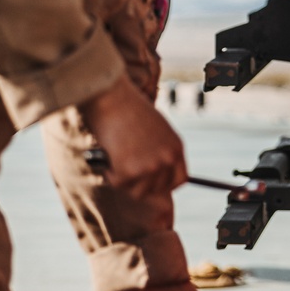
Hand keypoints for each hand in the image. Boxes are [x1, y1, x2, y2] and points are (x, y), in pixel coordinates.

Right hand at [81, 74, 186, 198]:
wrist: (112, 98)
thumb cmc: (130, 110)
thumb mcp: (155, 130)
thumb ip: (160, 152)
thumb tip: (159, 183)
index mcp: (176, 147)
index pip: (180, 180)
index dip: (165, 184)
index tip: (153, 183)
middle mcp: (166, 159)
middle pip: (157, 190)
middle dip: (142, 183)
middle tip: (127, 168)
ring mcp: (148, 167)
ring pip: (137, 192)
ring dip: (126, 180)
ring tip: (118, 157)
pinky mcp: (128, 172)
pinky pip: (118, 184)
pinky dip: (110, 173)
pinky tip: (109, 153)